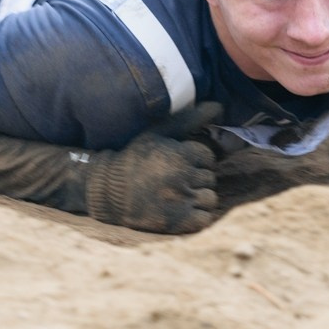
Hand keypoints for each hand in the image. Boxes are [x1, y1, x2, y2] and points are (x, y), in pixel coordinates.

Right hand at [85, 102, 222, 233]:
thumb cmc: (135, 157)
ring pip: (211, 199)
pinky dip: (198, 216)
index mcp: (181, 155)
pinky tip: (183, 209)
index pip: (208, 158)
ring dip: (199, 197)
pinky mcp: (177, 222)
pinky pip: (205, 219)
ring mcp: (181, 201)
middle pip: (210, 178)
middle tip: (178, 179)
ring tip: (181, 194)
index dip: (197, 160)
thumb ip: (190, 118)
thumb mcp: (159, 131)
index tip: (182, 163)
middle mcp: (184, 178)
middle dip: (197, 178)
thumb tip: (218, 105)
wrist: (109, 190)